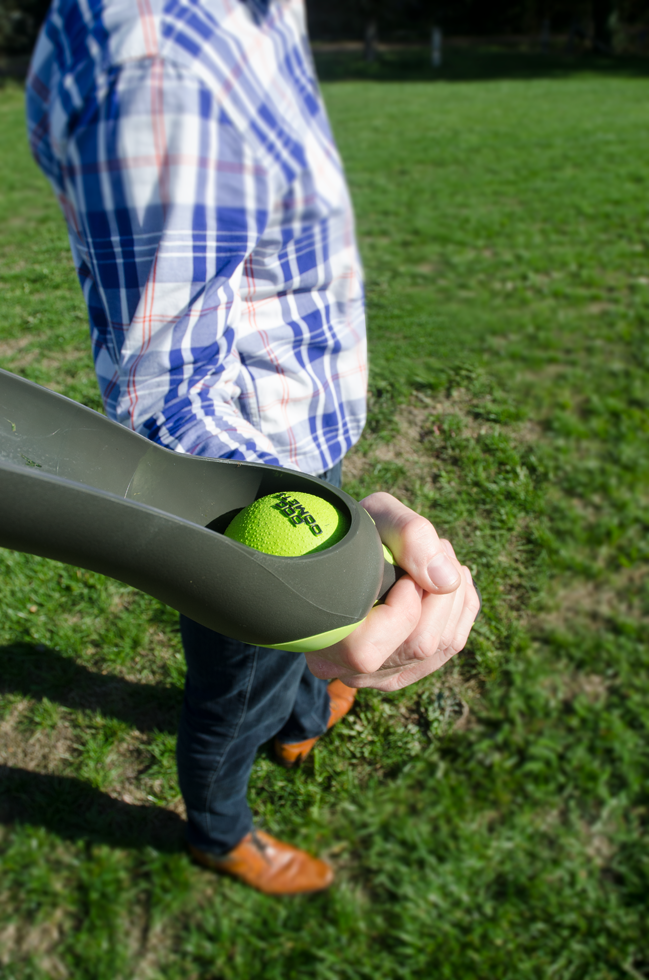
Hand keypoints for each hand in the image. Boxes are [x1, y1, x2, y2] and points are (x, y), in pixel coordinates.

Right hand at [305, 492, 480, 691]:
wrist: (346, 548)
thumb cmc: (354, 531)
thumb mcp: (374, 514)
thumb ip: (408, 534)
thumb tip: (448, 581)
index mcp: (323, 638)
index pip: (370, 646)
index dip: (403, 601)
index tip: (404, 564)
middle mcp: (349, 670)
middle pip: (418, 645)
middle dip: (441, 592)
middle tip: (438, 548)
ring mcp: (381, 676)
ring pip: (441, 647)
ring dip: (454, 597)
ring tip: (444, 557)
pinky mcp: (409, 668)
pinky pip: (450, 647)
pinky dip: (460, 610)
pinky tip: (453, 580)